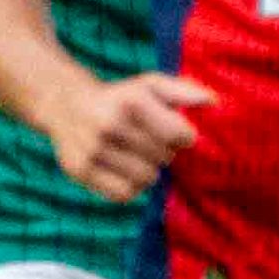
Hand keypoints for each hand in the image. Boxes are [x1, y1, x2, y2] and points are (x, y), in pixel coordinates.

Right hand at [48, 72, 213, 201]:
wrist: (64, 104)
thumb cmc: (119, 98)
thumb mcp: (149, 85)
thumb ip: (184, 91)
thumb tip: (214, 103)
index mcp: (131, 101)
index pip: (181, 136)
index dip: (183, 136)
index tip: (173, 131)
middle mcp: (109, 125)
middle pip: (164, 159)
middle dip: (163, 152)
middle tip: (147, 141)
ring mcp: (92, 150)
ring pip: (146, 179)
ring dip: (147, 170)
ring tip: (134, 156)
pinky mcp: (79, 170)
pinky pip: (123, 194)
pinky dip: (128, 186)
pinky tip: (121, 170)